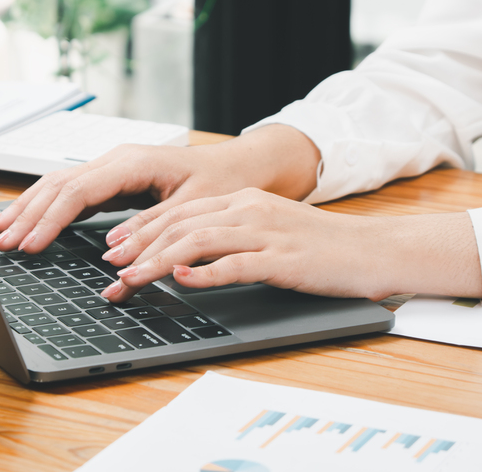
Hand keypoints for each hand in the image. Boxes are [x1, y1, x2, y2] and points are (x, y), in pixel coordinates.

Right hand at [0, 124, 320, 253]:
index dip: (49, 220)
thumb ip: (154, 229)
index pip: (77, 191)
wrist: (240, 166)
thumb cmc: (222, 183)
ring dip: (28, 208)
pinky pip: (71, 192)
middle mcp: (116, 160)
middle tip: (0, 243)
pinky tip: (28, 221)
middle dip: (26, 214)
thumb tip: (114, 252)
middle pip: (58, 185)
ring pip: (58, 185)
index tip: (29, 245)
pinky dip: (45, 207)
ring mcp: (111, 168)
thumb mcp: (194, 210)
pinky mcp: (112, 180)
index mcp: (133, 163)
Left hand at [98, 188, 481, 301]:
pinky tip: (181, 281)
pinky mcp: (282, 259)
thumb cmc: (318, 246)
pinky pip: (235, 263)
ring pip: (198, 241)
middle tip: (109, 268)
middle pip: (179, 224)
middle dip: (139, 246)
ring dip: (158, 261)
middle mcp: (248, 209)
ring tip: (131, 278)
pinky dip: (204, 272)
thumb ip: (226, 238)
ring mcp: (265, 232)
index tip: (112, 249)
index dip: (141, 230)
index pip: (178, 212)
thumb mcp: (266, 232)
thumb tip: (182, 258)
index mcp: (241, 200)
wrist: (372, 250)